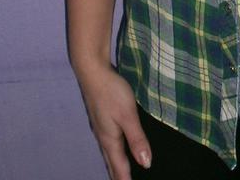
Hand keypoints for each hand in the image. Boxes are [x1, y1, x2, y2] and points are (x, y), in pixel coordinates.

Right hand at [73, 61, 151, 179]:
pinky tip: (118, 146)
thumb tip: (145, 164)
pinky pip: (109, 141)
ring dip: (116, 164)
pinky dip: (115, 150)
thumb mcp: (128, 115)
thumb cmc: (111, 92)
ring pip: (109, 152)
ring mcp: (101, 126)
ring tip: (122, 173)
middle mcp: (103, 136)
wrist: (93, 71)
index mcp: (110, 140)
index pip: (119, 167)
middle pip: (111, 162)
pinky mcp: (102, 117)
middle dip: (119, 175)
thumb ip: (136, 139)